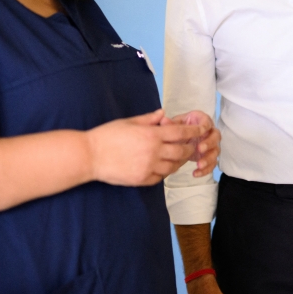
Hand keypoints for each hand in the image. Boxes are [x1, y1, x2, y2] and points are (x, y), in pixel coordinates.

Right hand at [86, 109, 205, 185]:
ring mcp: (148, 167)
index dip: (194, 131)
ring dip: (178, 161)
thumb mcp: (128, 122)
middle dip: (189, 148)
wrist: (89, 156)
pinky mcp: (142, 179)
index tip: (202, 130)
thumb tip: (163, 114)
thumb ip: (148, 119)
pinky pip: (160, 177)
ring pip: (173, 166)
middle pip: (181, 151)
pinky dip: (164, 171)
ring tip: (177, 156)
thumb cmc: (107, 135)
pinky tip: (162, 167)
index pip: (180, 132)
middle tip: (190, 146)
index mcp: (151, 134)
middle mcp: (153, 152)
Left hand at [163, 110, 220, 176]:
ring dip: (209, 158)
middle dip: (209, 143)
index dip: (206, 126)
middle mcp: (208, 132)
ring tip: (199, 165)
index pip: (207, 121)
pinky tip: (196, 173)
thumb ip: (169, 124)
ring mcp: (210, 145)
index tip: (201, 131)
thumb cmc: (176, 129)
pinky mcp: (208, 156)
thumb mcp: (172, 126)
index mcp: (200, 121)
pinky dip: (206, 169)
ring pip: (215, 151)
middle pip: (216, 136)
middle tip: (200, 149)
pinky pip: (212, 163)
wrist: (176, 140)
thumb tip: (164, 120)